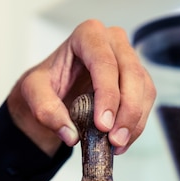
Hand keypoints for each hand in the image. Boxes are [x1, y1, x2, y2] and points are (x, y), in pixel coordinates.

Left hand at [7, 18, 155, 156]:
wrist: (57, 92)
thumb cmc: (48, 84)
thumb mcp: (33, 93)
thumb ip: (45, 110)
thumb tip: (70, 135)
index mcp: (87, 35)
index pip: (104, 62)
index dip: (107, 95)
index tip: (102, 125)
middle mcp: (113, 41)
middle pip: (131, 74)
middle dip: (126, 111)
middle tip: (114, 140)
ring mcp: (129, 59)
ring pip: (143, 89)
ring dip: (134, 121)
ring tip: (117, 145)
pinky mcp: (138, 80)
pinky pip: (146, 102)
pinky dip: (136, 125)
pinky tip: (121, 142)